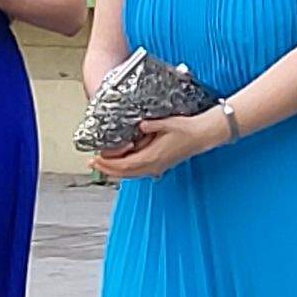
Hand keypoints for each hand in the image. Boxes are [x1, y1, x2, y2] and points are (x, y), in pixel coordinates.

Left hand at [86, 109, 222, 180]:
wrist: (203, 135)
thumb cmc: (188, 129)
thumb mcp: (169, 123)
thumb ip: (152, 125)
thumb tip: (140, 124)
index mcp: (153, 157)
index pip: (124, 165)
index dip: (107, 164)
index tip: (95, 159)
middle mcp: (153, 165)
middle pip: (124, 173)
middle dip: (106, 169)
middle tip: (92, 163)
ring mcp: (157, 166)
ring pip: (131, 174)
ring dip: (115, 170)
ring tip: (103, 164)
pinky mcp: (160, 164)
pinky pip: (138, 171)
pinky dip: (126, 169)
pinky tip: (122, 164)